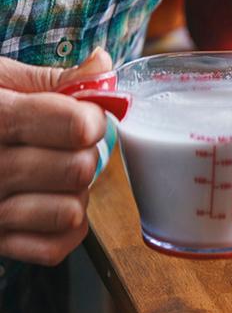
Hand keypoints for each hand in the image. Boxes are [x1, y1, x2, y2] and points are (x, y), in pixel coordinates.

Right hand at [0, 49, 111, 265]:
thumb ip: (52, 79)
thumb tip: (103, 64)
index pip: (75, 126)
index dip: (91, 119)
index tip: (83, 116)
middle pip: (79, 169)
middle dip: (83, 156)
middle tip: (64, 148)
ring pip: (71, 211)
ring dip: (73, 194)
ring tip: (52, 177)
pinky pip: (55, 248)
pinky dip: (63, 229)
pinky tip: (47, 204)